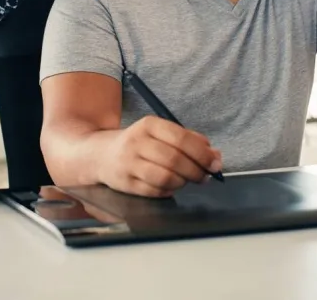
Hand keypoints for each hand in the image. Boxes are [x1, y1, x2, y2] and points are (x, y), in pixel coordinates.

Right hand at [97, 116, 222, 197]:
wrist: (100, 155)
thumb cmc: (138, 144)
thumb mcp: (159, 133)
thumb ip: (188, 139)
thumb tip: (214, 153)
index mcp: (149, 125)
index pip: (181, 138)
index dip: (202, 153)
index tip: (215, 163)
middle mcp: (137, 142)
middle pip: (174, 160)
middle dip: (196, 171)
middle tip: (204, 176)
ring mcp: (129, 163)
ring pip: (165, 177)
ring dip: (182, 182)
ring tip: (186, 180)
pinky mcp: (125, 183)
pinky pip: (155, 191)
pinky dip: (168, 191)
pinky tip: (171, 186)